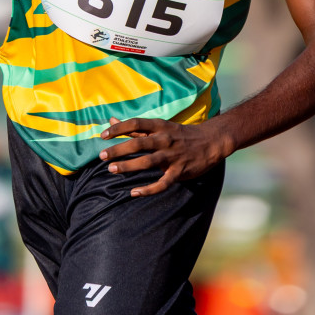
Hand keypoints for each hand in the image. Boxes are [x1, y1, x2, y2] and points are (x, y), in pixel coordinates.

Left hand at [98, 117, 234, 197]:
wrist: (211, 141)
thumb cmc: (180, 133)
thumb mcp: (159, 126)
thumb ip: (135, 127)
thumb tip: (111, 121)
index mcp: (160, 126)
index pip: (135, 123)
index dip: (118, 129)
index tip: (103, 136)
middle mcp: (165, 140)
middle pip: (139, 143)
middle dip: (119, 150)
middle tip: (102, 156)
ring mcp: (173, 156)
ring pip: (148, 162)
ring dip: (129, 166)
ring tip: (112, 170)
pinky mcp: (180, 172)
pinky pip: (163, 183)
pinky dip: (148, 189)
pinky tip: (134, 193)